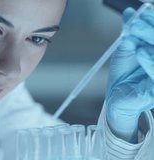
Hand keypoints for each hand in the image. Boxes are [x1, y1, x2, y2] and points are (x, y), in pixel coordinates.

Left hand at [106, 7, 153, 141]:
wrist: (117, 97)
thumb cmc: (125, 74)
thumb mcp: (127, 49)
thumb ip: (131, 33)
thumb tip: (131, 12)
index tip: (144, 12)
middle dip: (152, 29)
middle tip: (137, 22)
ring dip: (150, 39)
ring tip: (135, 31)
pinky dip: (149, 61)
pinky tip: (140, 51)